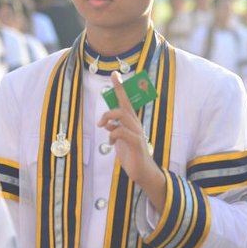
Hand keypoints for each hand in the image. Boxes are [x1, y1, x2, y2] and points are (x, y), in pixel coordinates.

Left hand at [97, 71, 165, 209]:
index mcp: (131, 123)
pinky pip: (122, 132)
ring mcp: (136, 133)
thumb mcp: (120, 141)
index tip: (115, 75)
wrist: (143, 172)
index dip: (120, 88)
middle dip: (117, 91)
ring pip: (122, 115)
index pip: (126, 102)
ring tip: (103, 126)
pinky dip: (113, 134)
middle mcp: (135, 125)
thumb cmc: (132, 156)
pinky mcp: (135, 143)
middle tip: (105, 100)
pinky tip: (112, 143)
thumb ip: (114, 130)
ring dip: (109, 117)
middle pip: (125, 104)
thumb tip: (107, 123)